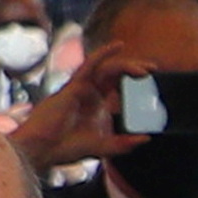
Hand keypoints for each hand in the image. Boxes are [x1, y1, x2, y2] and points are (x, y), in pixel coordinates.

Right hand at [0, 41, 150, 172]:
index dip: (133, 78)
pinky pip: (89, 65)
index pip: (118, 83)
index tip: (152, 80)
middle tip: (154, 68)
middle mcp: (89, 91)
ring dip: (126, 65)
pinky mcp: (72, 87)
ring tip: (145, 70)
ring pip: (106, 67)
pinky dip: (103, 54)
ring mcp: (80, 87)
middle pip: (114, 72)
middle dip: (134, 67)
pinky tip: (117, 46)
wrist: (43, 150)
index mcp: (96, 102)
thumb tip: (146, 138)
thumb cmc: (66, 148)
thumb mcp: (103, 147)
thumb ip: (124, 143)